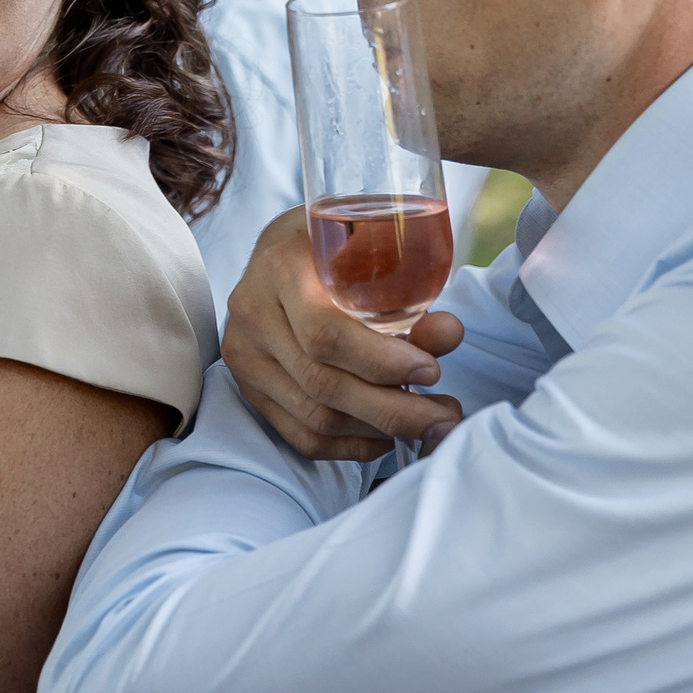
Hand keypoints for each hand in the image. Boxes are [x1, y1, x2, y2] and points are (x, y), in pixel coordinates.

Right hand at [221, 206, 464, 459]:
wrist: (279, 251)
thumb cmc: (335, 246)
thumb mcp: (375, 251)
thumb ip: (410, 296)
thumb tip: (448, 335)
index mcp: (281, 266)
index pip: (325, 334)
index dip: (381, 362)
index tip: (431, 371)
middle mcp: (252, 312)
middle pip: (321, 383)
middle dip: (393, 409)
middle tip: (444, 415)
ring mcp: (244, 354)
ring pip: (313, 416)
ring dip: (378, 431)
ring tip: (428, 423)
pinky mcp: (248, 386)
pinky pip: (299, 435)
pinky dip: (348, 446)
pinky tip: (385, 436)